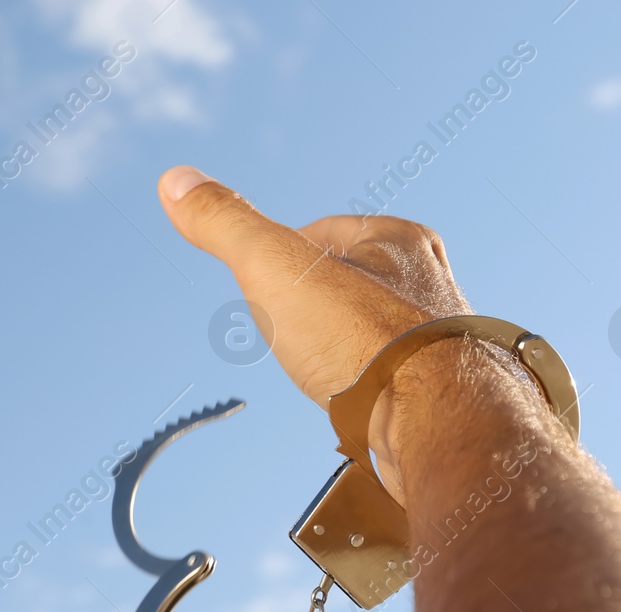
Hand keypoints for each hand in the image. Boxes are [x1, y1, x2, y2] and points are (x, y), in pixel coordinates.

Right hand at [157, 166, 476, 482]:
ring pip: (369, 334)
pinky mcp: (445, 389)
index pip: (317, 234)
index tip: (270, 297)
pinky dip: (368, 390)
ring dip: (342, 354)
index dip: (278, 266)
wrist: (436, 423)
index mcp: (398, 238)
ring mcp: (442, 336)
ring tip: (328, 377)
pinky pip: (392, 380)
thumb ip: (227, 225)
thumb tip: (174, 180)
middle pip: (345, 286)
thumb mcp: (276, 268)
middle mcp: (430, 281)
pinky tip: (357, 406)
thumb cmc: (362, 340)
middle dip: (313, 314)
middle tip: (300, 341)